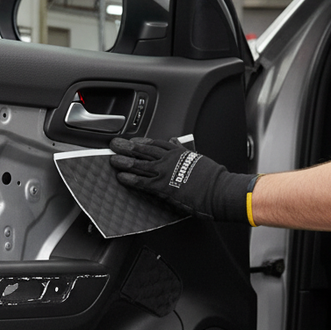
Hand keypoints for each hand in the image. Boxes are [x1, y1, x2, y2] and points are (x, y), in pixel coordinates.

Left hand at [109, 136, 258, 224]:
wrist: (217, 189)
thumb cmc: (212, 177)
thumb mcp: (198, 158)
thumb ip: (184, 150)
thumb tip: (176, 141)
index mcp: (178, 152)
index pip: (155, 143)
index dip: (141, 142)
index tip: (132, 140)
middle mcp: (169, 159)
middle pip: (143, 150)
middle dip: (127, 147)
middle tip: (115, 144)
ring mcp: (165, 172)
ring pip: (139, 163)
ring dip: (124, 161)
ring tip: (112, 159)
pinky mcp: (162, 186)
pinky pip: (142, 181)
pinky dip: (130, 179)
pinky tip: (121, 177)